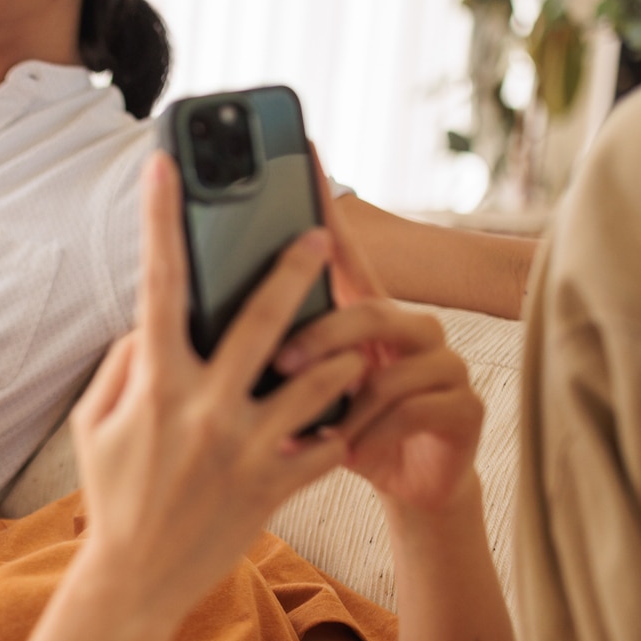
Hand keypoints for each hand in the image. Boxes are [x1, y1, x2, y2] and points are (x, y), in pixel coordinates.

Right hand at [69, 153, 363, 616]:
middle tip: (319, 233)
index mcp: (156, 386)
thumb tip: (153, 321)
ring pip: (316, 379)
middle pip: (262, 319)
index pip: (157, 286)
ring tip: (345, 342)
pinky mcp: (276, 485)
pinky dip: (342, 423)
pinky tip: (350, 410)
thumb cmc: (113, 497)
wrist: (136, 582)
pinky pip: (329, 441)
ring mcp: (246, 448)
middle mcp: (205, 409)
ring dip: (334, 355)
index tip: (163, 167)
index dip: (160, 220)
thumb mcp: (94, 425)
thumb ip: (123, 365)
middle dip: (293, 269)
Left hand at [273, 154, 483, 514]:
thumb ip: (255, 358)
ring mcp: (441, 363)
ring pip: (389, 365)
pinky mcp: (463, 407)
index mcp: (359, 315)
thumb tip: (177, 331)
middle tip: (276, 363)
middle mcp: (406, 326)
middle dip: (321, 336)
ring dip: (345, 400)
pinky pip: (414, 409)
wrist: (406, 490)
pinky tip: (351, 451)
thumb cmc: (338, 435)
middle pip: (366, 307)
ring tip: (313, 428)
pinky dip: (374, 434)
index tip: (304, 150)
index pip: (340, 249)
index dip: (323, 202)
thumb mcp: (292, 398)